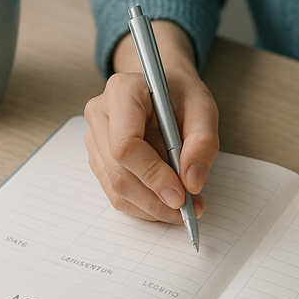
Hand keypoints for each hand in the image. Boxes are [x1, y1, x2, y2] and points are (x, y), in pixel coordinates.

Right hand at [84, 20, 218, 222]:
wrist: (164, 89)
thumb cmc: (181, 95)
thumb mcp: (204, 108)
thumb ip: (203, 142)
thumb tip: (192, 182)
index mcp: (122, 92)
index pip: (125, 144)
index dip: (152, 175)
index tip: (180, 194)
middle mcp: (100, 115)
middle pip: (119, 172)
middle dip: (156, 200)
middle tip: (189, 209)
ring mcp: (95, 139)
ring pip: (116, 189)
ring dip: (152, 207)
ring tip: (184, 206)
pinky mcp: (100, 159)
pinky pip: (117, 193)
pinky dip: (145, 205)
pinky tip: (167, 201)